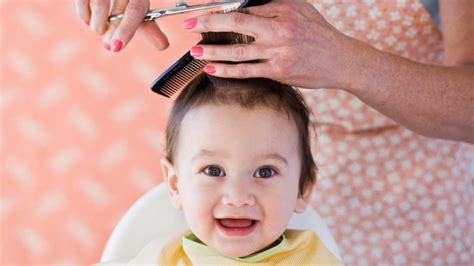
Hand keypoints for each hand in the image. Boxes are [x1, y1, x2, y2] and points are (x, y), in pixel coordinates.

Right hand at [74, 0, 168, 51]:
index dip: (126, 30)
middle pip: (117, 7)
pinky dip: (83, 12)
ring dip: (98, 23)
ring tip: (99, 30)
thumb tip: (163, 46)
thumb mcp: (139, 5)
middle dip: (112, 30)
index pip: (136, 9)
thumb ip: (149, 26)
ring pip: (99, 2)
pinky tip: (88, 20)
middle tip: (111, 46)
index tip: (116, 47)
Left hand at [183, 0, 370, 89]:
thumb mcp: (301, 10)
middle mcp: (279, 29)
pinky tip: (213, 69)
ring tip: (196, 51)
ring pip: (239, 51)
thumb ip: (274, 6)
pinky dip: (228, 71)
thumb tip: (247, 4)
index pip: (246, 6)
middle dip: (209, 24)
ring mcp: (278, 52)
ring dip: (214, 51)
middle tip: (189, 25)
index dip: (221, 9)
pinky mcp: (279, 71)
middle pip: (237, 23)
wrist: (341, 60)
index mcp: (283, 10)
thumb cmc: (319, 35)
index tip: (204, 12)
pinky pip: (248, 71)